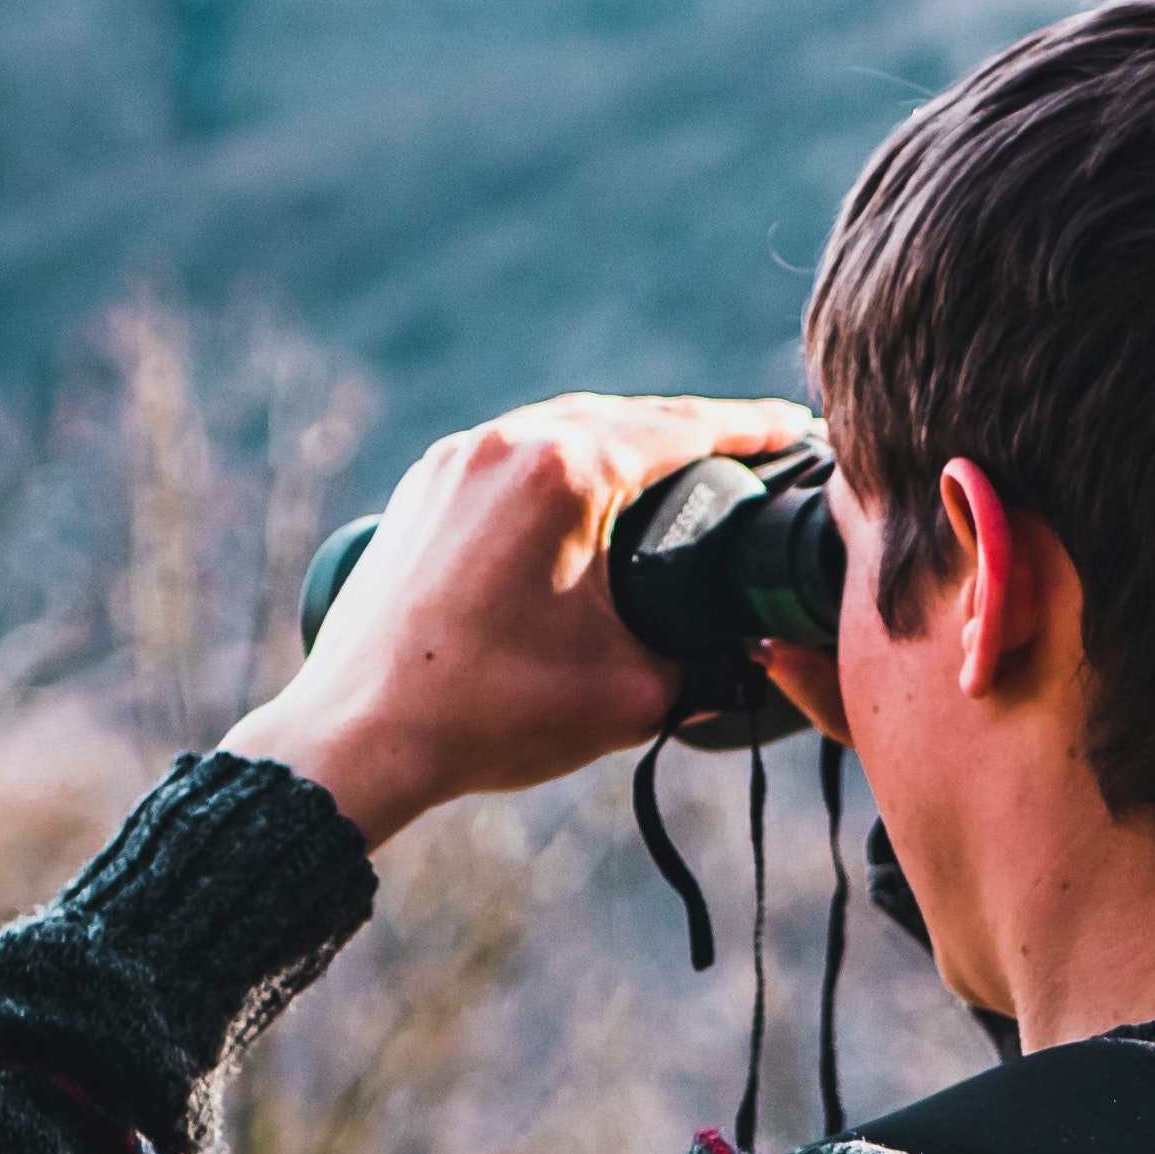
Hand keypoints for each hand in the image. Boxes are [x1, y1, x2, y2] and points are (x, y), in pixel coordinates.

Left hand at [223, 392, 810, 844]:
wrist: (358, 737)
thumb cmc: (489, 715)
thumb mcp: (630, 694)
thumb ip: (709, 668)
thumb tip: (752, 658)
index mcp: (567, 471)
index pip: (685, 428)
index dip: (752, 428)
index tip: (796, 429)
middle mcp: (509, 442)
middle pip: (627, 416)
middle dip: (694, 430)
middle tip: (753, 448)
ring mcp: (458, 458)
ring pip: (566, 427)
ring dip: (626, 441)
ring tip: (680, 469)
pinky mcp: (424, 486)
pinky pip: (514, 453)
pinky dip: (565, 462)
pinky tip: (589, 492)